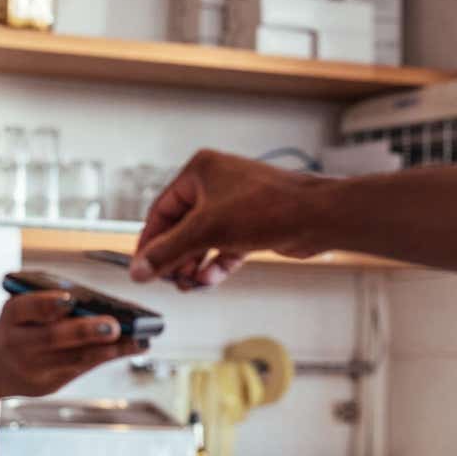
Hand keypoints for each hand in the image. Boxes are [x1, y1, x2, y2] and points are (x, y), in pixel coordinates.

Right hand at [0, 291, 145, 397]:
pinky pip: (82, 369)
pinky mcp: (48, 385)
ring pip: (74, 359)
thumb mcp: (19, 310)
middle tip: (115, 326)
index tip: (70, 301)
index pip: (24, 308)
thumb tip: (91, 301)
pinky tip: (133, 347)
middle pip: (53, 338)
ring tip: (138, 339)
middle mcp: (19, 344)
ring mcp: (34, 369)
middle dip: (85, 332)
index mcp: (11, 317)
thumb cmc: (17, 326)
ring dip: (109, 350)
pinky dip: (108, 357)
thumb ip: (46, 303)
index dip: (47, 305)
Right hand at [129, 150, 332, 289]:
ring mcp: (235, 204)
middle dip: (175, 256)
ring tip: (188, 284)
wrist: (316, 216)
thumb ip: (169, 252)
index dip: (150, 240)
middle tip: (168, 279)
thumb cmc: (270, 207)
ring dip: (194, 263)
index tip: (141, 266)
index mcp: (200, 171)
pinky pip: (224, 247)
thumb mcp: (207, 231)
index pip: (161, 209)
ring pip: (203, 239)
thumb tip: (140, 269)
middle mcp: (216, 183)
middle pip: (182, 226)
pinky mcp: (251, 224)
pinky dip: (216, 264)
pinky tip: (209, 280)